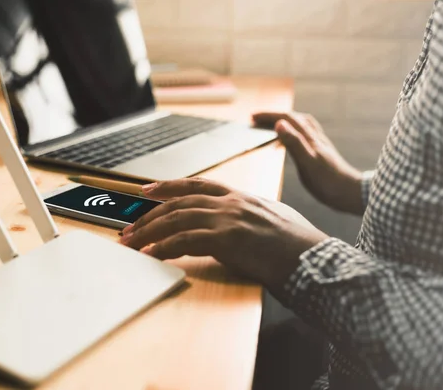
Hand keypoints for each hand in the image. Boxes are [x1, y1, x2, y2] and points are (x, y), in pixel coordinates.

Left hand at [120, 178, 327, 291]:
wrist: (313, 258)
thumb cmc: (297, 244)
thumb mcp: (272, 219)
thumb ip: (247, 217)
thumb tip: (233, 227)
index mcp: (240, 196)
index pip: (197, 184)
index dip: (169, 186)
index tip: (148, 190)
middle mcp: (231, 202)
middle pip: (179, 201)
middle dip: (150, 214)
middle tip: (128, 225)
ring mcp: (229, 218)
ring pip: (177, 219)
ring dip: (149, 231)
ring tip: (130, 242)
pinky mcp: (227, 238)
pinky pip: (185, 240)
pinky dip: (164, 247)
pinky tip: (150, 254)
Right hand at [254, 112, 363, 214]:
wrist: (351, 193)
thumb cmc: (328, 182)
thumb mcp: (307, 163)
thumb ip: (294, 143)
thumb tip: (279, 123)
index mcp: (309, 138)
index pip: (287, 118)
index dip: (269, 116)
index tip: (252, 117)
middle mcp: (315, 137)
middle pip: (293, 118)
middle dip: (274, 116)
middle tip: (257, 120)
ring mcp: (320, 144)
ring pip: (301, 124)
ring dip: (285, 121)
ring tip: (272, 125)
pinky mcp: (322, 152)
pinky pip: (305, 135)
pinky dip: (294, 132)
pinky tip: (292, 141)